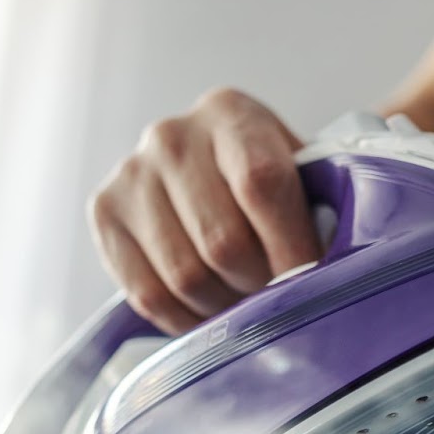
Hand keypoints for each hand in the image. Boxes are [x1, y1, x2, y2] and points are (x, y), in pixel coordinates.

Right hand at [89, 88, 320, 334]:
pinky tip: (210, 315)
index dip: (291, 245)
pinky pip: (146, 294)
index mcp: (231, 113)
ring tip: (248, 308)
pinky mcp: (103, 212)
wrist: (208, 165)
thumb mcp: (301, 173)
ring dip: (225, 308)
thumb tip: (330, 275)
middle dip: (261, 286)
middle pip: (222, 242)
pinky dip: (186, 320)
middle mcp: (172, 137)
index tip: (313, 282)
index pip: (262, 185)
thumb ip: (316, 208)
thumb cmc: (269, 176)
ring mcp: (131, 174)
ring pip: (185, 276)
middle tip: (280, 301)